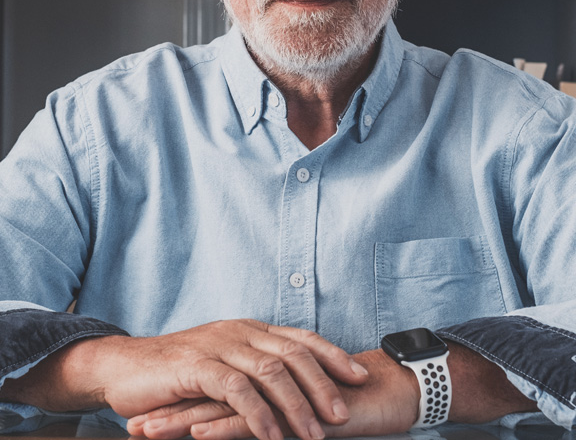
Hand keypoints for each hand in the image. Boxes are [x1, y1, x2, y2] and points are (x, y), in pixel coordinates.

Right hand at [0, 319, 367, 439]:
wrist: (124, 366)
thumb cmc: (176, 372)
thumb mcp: (221, 364)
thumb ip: (252, 371)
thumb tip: (290, 389)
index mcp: (249, 329)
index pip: (300, 338)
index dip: (332, 355)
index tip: (359, 375)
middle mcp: (239, 332)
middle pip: (293, 353)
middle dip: (323, 383)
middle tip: (344, 413)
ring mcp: (219, 346)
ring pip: (270, 371)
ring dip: (297, 404)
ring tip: (316, 434)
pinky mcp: (197, 367)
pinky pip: (237, 390)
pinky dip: (258, 414)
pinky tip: (273, 436)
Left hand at [127, 340, 539, 439]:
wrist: (387, 390)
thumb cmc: (345, 403)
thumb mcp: (301, 414)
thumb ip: (274, 416)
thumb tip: (250, 427)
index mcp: (263, 380)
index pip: (213, 390)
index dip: (178, 401)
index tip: (142, 412)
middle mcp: (264, 381)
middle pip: (207, 394)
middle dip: (167, 409)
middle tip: (128, 421)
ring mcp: (278, 391)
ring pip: (221, 405)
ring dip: (180, 420)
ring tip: (145, 429)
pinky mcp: (294, 406)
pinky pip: (254, 418)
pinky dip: (224, 425)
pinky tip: (198, 431)